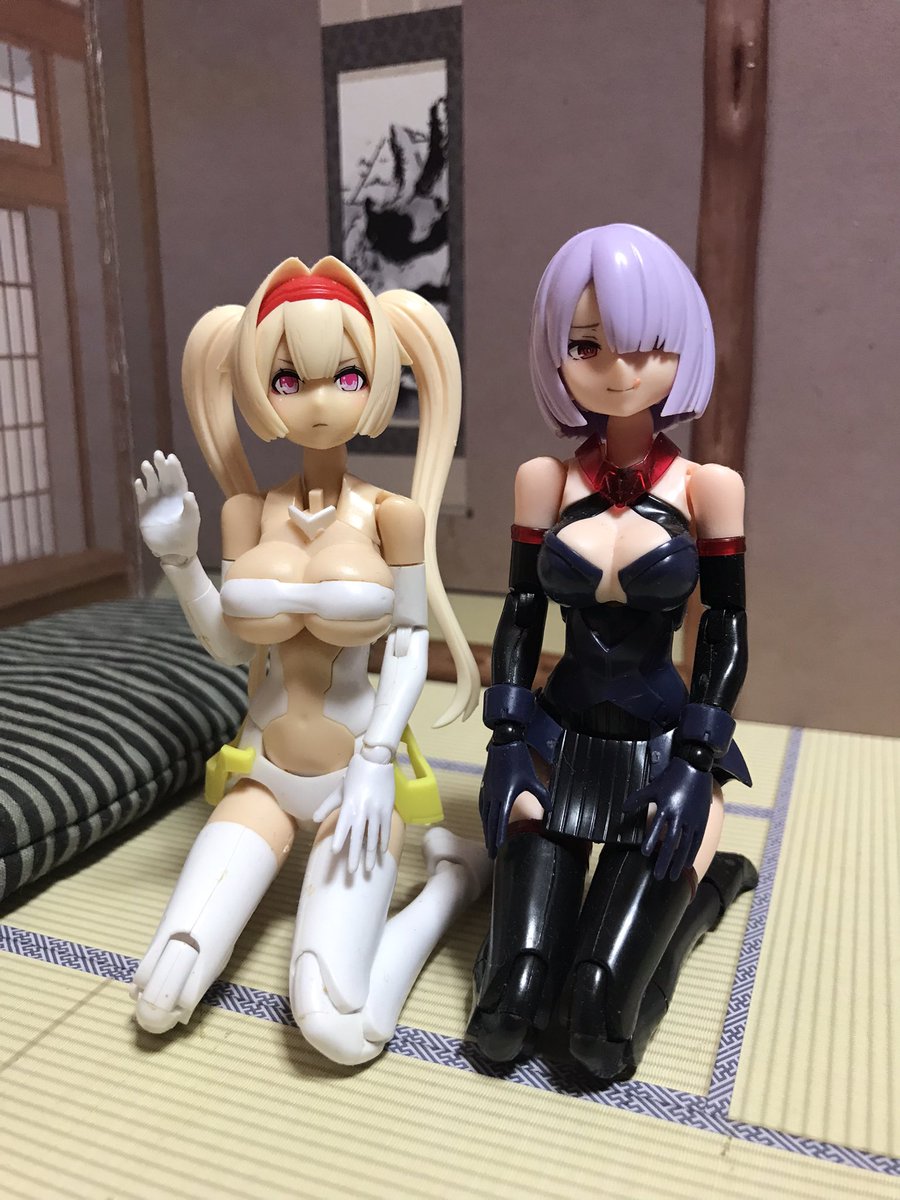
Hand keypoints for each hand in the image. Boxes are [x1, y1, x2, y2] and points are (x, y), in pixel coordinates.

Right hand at [134, 451, 199, 562]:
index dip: (174, 468)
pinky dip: (139, 489)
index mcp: (181, 497)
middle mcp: (168, 496)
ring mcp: (155, 502)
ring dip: (149, 474)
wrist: (172, 551)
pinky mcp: (144, 510)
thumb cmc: (186, 535)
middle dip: (161, 466)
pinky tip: (138, 482)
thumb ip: (191, 508)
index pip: (178, 478)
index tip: (171, 457)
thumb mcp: (191, 522)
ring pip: (152, 484)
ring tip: (146, 465)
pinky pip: (141, 496)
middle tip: (157, 454)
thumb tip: (189, 493)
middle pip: (164, 477)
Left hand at [313, 751, 394, 872]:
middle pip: (359, 837)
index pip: (343, 826)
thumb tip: (313, 819)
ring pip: (373, 836)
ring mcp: (376, 810)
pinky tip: (381, 852)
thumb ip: (328, 806)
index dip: (339, 839)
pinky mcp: (387, 809)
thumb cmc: (356, 775)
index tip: (336, 853)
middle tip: (353, 871)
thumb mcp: (340, 790)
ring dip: (370, 854)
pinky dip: (383, 841)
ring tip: (368, 868)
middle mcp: (362, 810)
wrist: (377, 761)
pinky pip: (385, 829)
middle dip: (355, 855)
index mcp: (349, 805)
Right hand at [479, 737, 548, 858]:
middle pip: (490, 822)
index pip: (500, 822)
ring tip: (488, 841)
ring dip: (486, 829)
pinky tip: (485, 821)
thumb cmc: (519, 761)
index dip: (498, 837)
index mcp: (506, 796)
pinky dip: (483, 816)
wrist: (504, 743)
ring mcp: (487, 791)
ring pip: (485, 815)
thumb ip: (542, 796)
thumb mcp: (533, 780)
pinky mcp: (485, 785)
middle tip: (491, 853)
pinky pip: (482, 806)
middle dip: (490, 839)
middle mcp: (494, 796)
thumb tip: (549, 810)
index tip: (497, 850)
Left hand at [623, 757, 711, 880]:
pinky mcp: (702, 820)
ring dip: (678, 862)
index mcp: (666, 807)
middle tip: (659, 875)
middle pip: (671, 843)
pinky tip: (687, 863)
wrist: (695, 768)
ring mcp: (692, 819)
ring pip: (685, 846)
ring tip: (673, 875)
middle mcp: (679, 816)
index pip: (656, 829)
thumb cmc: (672, 778)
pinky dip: (692, 853)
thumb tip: (623, 809)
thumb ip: (638, 800)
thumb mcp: (653, 787)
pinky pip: (697, 841)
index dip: (650, 842)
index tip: (645, 854)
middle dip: (664, 860)